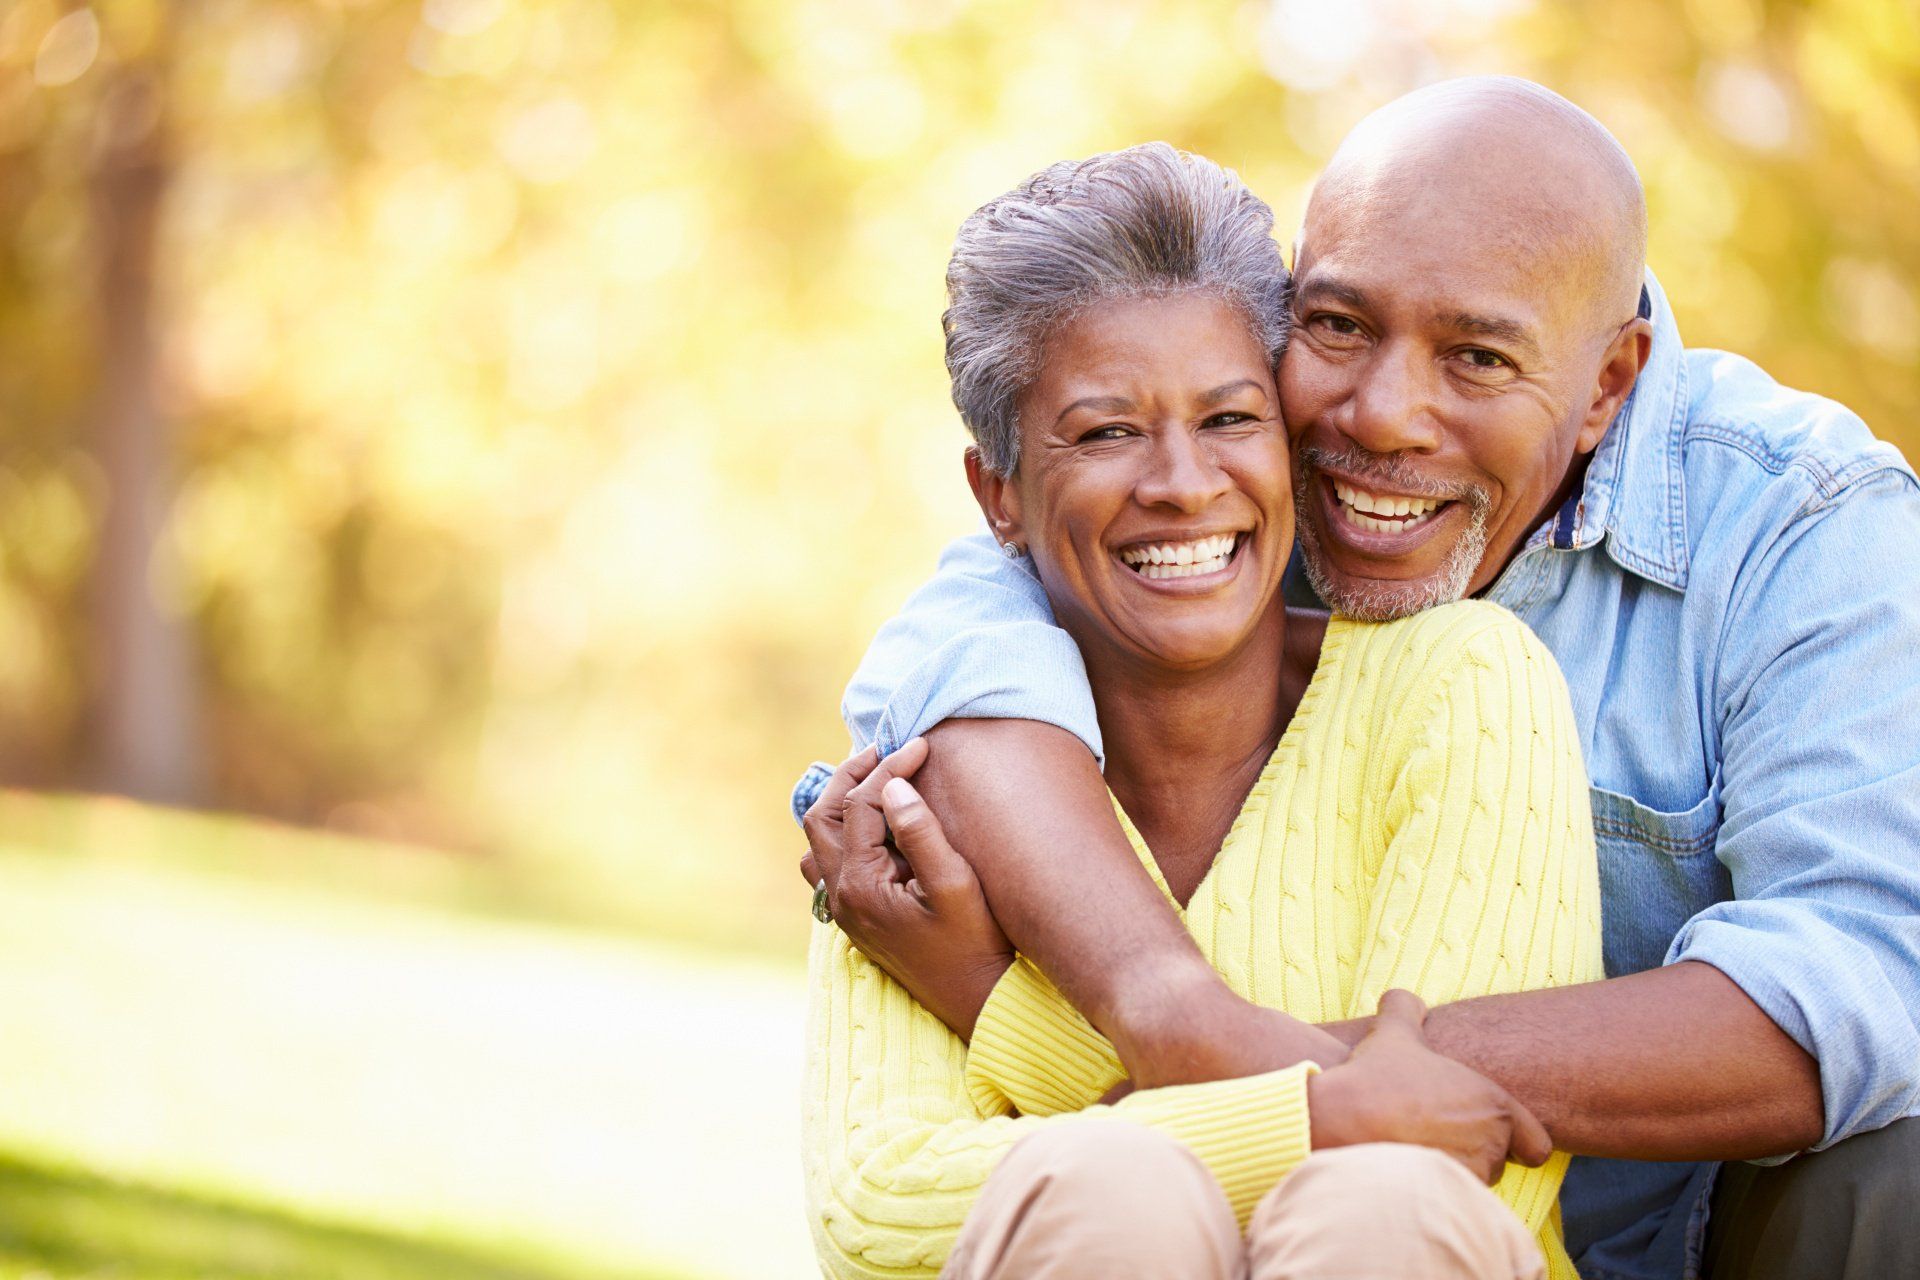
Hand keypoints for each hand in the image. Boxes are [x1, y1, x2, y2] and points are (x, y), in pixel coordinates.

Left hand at [800, 738, 1013, 1038]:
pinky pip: (827, 862)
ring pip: (818, 838)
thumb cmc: (974, 942)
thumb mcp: (955, 885)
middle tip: (888, 750)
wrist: (975, 998)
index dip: (890, 767)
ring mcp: (842, 908)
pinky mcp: (854, 915)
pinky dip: (841, 832)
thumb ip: (921, 832)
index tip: (921, 745)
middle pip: (822, 815)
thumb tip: (893, 786)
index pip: (862, 804)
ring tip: (876, 779)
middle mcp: (839, 896)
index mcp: (861, 885)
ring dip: (840, 802)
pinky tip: (871, 824)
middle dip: (852, 775)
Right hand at [1306, 989, 1551, 1183]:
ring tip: (1414, 1154)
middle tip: (1432, 1137)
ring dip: (1451, 1173)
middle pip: (1498, 1164)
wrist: (1339, 1122)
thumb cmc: (1373, 1078)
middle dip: (1470, 1154)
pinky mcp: (1447, 1201)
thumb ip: (1404, 1010)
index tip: (1484, 1137)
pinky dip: (1434, 1195)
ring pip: (1473, 1184)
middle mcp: (1493, 1144)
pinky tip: (1404, 1174)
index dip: (1516, 1143)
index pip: (1537, 1145)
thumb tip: (1403, 997)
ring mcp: (1472, 1176)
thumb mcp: (1390, 1034)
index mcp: (1495, 1105)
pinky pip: (1450, 1204)